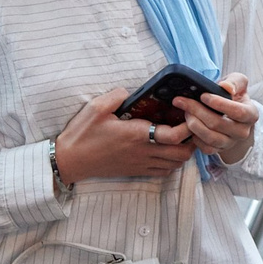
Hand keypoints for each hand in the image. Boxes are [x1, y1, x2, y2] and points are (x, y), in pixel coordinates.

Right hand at [54, 87, 194, 184]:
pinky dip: (172, 163)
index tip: (188, 113)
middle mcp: (143, 152)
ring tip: (182, 137)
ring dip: (184, 152)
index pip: (173, 135)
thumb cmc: (83, 134)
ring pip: (175, 164)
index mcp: (136, 135)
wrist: (71, 161)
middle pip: (182, 154)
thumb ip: (118, 95)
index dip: (187, 126)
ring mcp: (141, 164)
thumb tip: (131, 91)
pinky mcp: (137, 171)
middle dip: (192, 140)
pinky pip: (163, 172)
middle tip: (190, 126)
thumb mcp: (96, 107)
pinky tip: (168, 151)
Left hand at [172, 74, 255, 162]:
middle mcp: (243, 132)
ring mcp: (231, 143)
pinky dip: (194, 137)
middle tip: (184, 101)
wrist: (231, 115)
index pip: (238, 112)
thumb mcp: (238, 83)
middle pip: (218, 124)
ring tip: (185, 112)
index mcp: (251, 115)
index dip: (219, 104)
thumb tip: (226, 87)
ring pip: (210, 137)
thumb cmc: (233, 96)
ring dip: (193, 124)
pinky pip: (205, 147)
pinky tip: (190, 125)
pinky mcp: (219, 150)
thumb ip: (235, 81)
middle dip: (198, 111)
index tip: (203, 96)